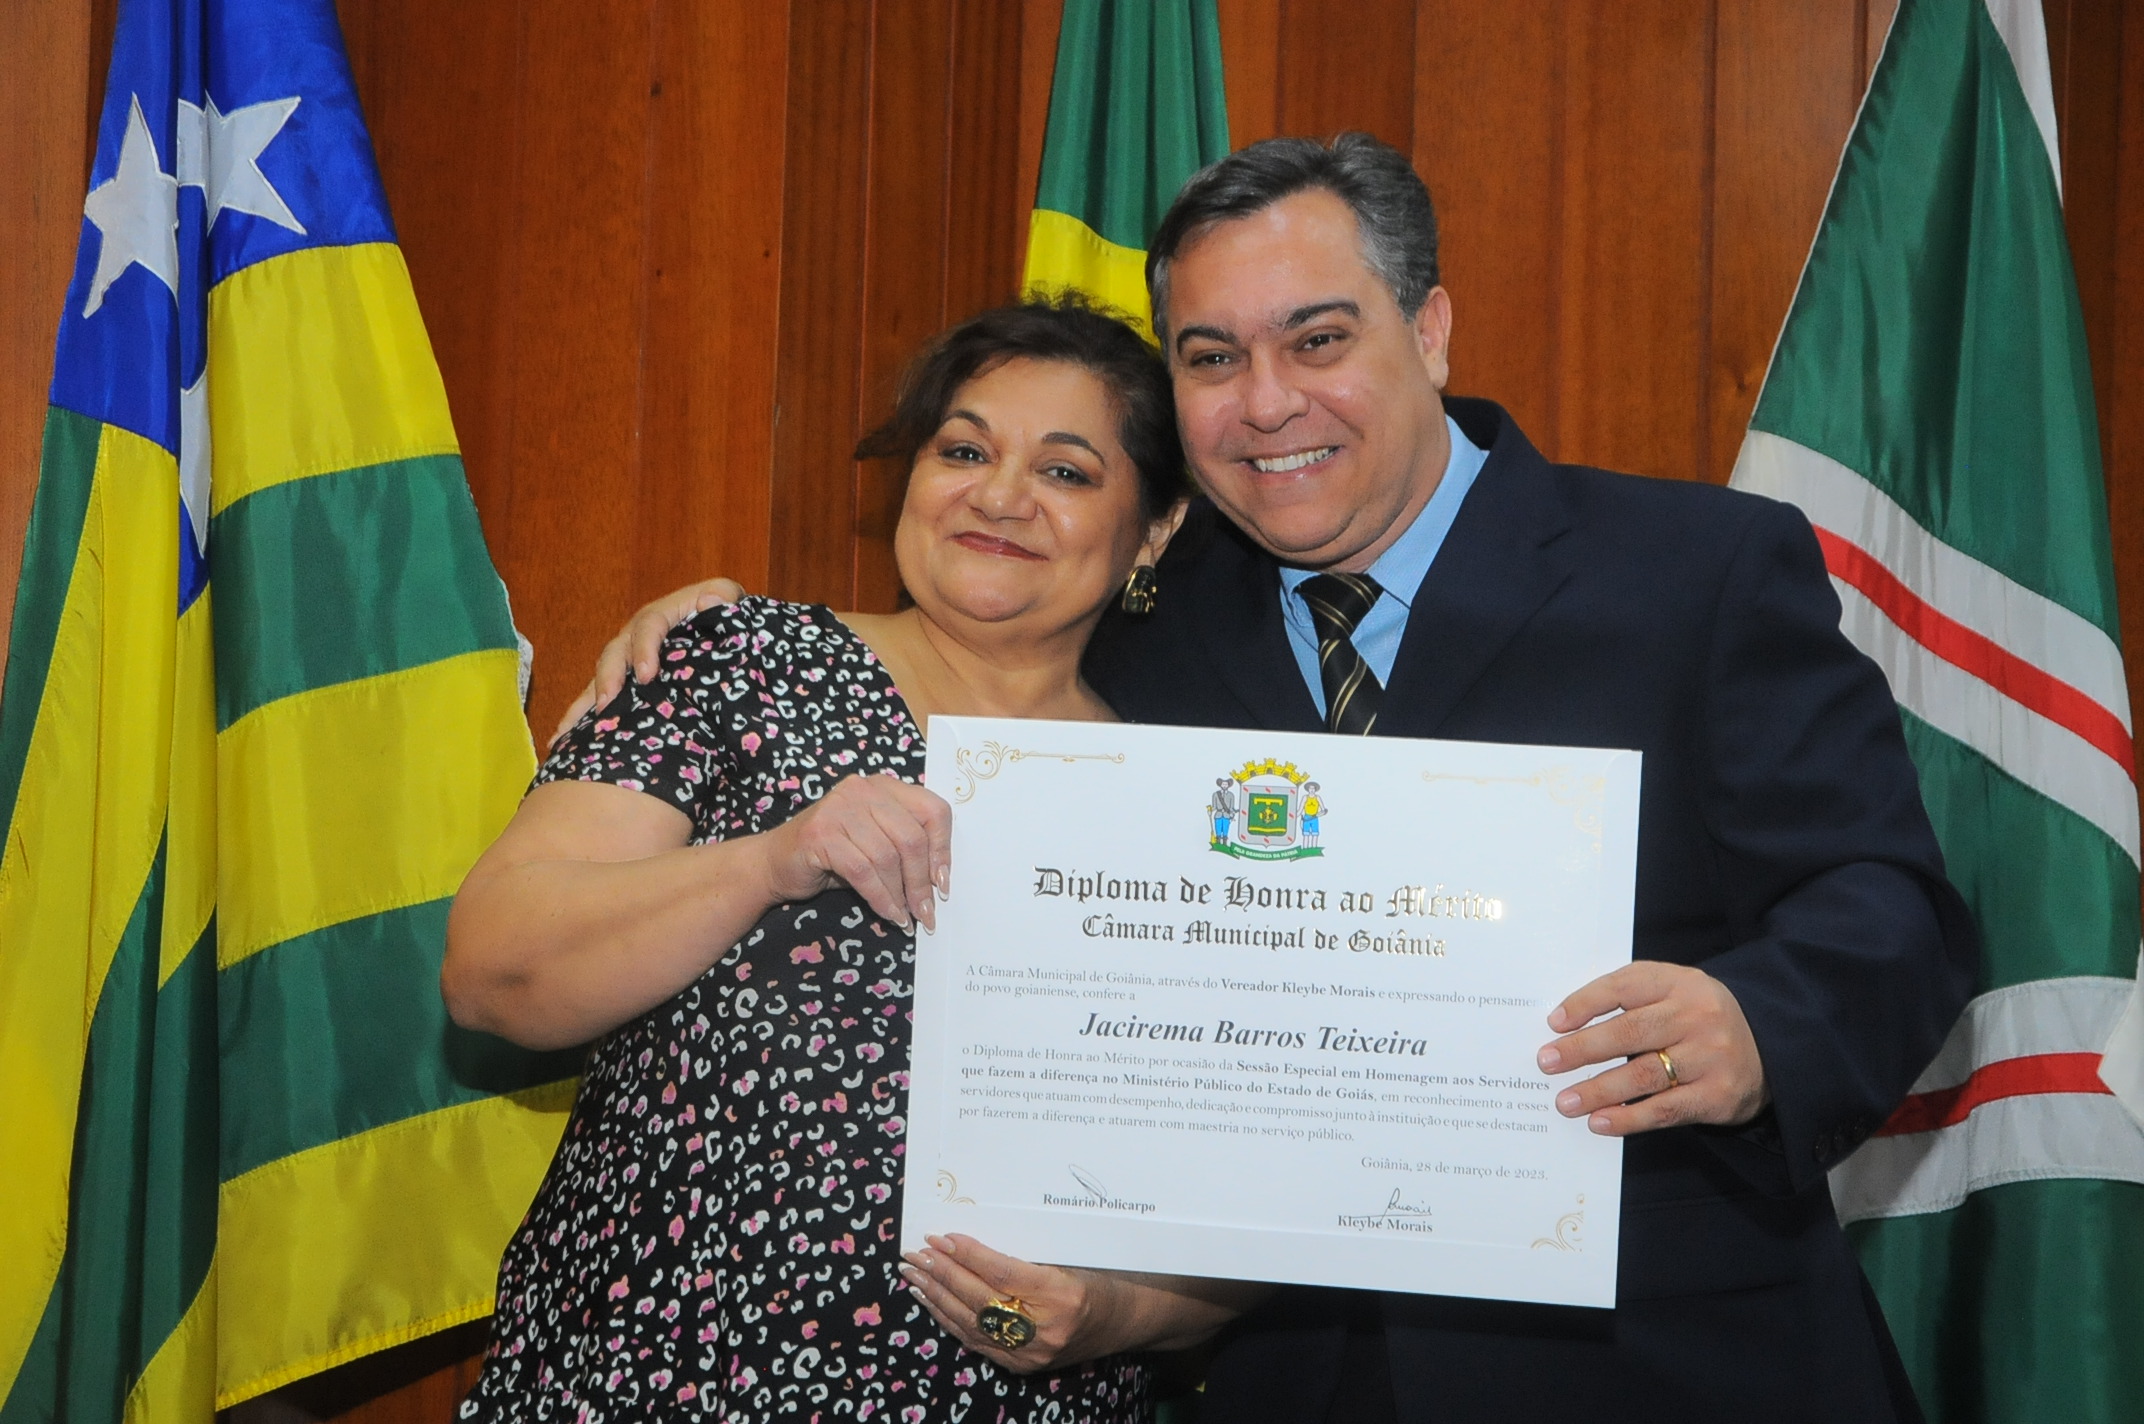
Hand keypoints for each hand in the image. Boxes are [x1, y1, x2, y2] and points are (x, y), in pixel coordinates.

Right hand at [550, 578, 744, 744]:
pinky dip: (579, 717)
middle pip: (616, 652)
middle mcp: (637, 635)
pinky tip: (561, 741)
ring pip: (600, 677)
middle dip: (609, 679)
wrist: (720, 627)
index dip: (645, 648)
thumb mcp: (729, 599)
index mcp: (662, 614)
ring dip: (584, 703)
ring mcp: (627, 657)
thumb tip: (708, 601)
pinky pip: (597, 696)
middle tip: (607, 704)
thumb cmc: (725, 614)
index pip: (649, 625)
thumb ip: (723, 596)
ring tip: (569, 731)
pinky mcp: (624, 679)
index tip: (647, 675)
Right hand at [758, 774, 949, 929]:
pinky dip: (880, 897)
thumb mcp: (876, 843)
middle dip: (921, 882)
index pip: (932, 810)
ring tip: (906, 917)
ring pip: (888, 857)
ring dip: (901, 895)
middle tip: (927, 912)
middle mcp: (863, 790)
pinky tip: (887, 914)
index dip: (943, 849)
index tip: (942, 884)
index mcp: (884, 787)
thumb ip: (905, 847)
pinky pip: (863, 871)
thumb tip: (939, 882)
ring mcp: (839, 808)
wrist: (775, 863)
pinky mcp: (820, 833)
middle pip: (911, 837)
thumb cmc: (832, 856)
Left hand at [900, 1235, 1124, 1374]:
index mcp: (1060, 1294)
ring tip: (913, 1275)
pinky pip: (977, 1342)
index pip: (1001, 1272)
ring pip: (972, 1323)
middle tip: (915, 1254)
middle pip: (980, 1299)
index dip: (967, 1254)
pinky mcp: (1022, 1366)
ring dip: (937, 1297)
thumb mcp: (1068, 1259)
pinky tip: (932, 1302)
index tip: (941, 1237)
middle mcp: (1044, 1328)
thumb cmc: (1099, 1279)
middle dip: (943, 1274)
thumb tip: (968, 1242)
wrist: (1125, 1322)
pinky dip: (950, 1320)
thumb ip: (1022, 1257)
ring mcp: (1031, 1353)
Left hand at [1537, 961, 1769, 1134]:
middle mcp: (1697, 1016)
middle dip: (1583, 1049)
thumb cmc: (1698, 1017)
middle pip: (1630, 1031)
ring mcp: (1710, 1057)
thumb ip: (1628, 998)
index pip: (1625, 986)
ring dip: (1598, 1090)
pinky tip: (1600, 1122)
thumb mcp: (1672, 991)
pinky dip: (1628, 1118)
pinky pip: (1664, 1109)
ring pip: (1644, 1074)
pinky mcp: (1717, 1095)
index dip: (1586, 1003)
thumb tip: (1566, 1026)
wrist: (1768, 1045)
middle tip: (1547, 1062)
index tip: (1554, 1023)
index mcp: (1679, 983)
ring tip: (1566, 1101)